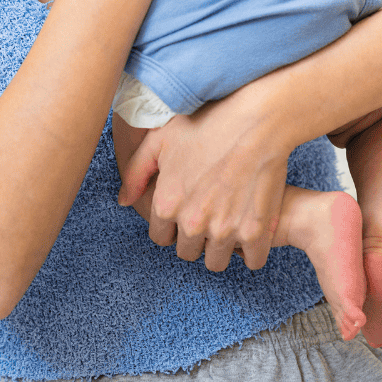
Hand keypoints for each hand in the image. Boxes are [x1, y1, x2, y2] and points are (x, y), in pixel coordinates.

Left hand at [117, 84, 295, 272]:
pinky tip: (252, 231)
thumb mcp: (160, 139)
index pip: (161, 237)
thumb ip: (136, 172)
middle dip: (194, 237)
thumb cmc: (209, 123)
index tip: (186, 213)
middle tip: (208, 216)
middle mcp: (192, 223)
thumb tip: (124, 201)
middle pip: (187, 252)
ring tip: (229, 224)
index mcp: (167, 204)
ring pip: (216, 261)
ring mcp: (224, 230)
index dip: (172, 225)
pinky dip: (253, 251)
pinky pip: (252, 261)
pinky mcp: (255, 232)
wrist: (258, 120)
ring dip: (221, 247)